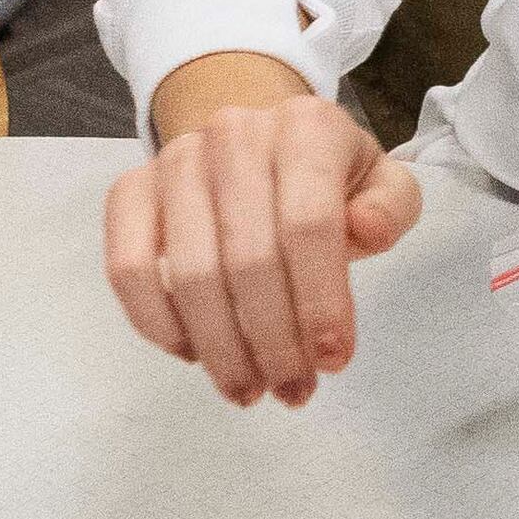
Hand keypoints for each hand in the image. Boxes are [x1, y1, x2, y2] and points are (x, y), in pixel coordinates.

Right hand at [108, 68, 421, 406]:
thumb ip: (391, 208)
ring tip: (249, 389)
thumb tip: (368, 230)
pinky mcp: (130, 189)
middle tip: (293, 390)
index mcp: (307, 127)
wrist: (260, 141)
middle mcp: (234, 134)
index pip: (310, 225)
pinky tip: (194, 354)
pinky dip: (157, 322)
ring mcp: (175, 159)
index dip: (320, 302)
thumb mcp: (383, 184)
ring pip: (189, 273)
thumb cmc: (329, 179)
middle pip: (248, 259)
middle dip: (273, 342)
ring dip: (221, 348)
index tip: (332, 361)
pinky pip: (128, 267)